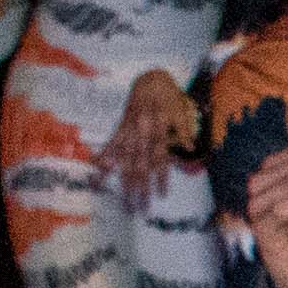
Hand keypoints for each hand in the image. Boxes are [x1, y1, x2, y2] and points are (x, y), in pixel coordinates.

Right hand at [104, 69, 186, 192]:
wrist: (150, 79)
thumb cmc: (169, 97)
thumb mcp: (181, 111)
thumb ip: (185, 130)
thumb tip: (190, 148)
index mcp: (159, 130)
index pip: (160, 159)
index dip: (161, 177)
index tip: (161, 196)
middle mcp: (142, 133)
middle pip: (140, 165)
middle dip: (140, 188)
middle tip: (140, 208)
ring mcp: (129, 131)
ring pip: (125, 160)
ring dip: (124, 182)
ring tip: (123, 200)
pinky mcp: (120, 128)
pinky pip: (111, 145)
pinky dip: (104, 159)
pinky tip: (97, 174)